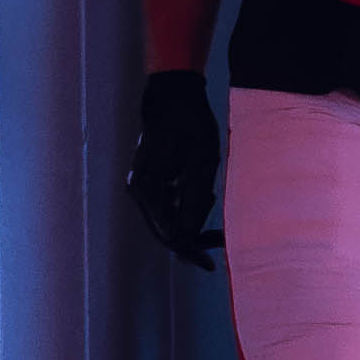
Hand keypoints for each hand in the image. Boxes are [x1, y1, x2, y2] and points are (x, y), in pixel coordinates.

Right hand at [127, 67, 225, 265]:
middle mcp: (138, 189)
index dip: (190, 250)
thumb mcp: (202, 160)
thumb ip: (195, 198)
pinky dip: (185, 210)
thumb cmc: (191, 123)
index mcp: (148, 185)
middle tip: (220, 243)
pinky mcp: (148, 182)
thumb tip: (189, 234)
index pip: (168, 233)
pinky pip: (165, 207)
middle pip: (164, 232)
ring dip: (191, 224)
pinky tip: (204, 198)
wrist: (173, 97)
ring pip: (165, 221)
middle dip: (192, 240)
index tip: (210, 263)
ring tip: (214, 209)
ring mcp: (140, 187)